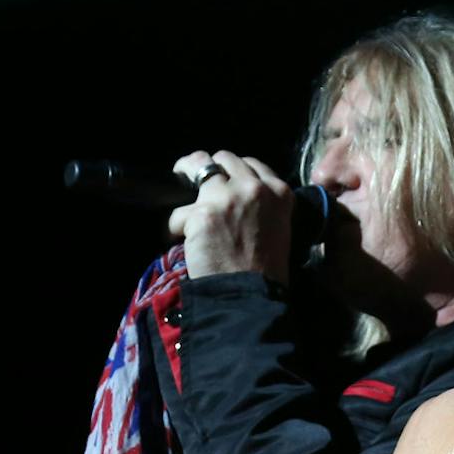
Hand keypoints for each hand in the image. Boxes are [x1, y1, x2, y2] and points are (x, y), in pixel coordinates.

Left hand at [166, 150, 293, 280]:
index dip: (233, 171)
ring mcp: (227, 198)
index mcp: (280, 191)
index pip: (251, 163)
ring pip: (195, 165)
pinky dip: (174, 226)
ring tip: (180, 196)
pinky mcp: (202, 213)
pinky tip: (177, 239)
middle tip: (196, 186)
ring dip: (183, 178)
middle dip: (207, 170)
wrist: (251, 295)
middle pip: (223, 158)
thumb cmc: (266, 269)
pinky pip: (176, 212)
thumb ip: (264, 204)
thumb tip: (235, 192)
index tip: (223, 182)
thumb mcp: (279, 226)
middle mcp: (255, 188)